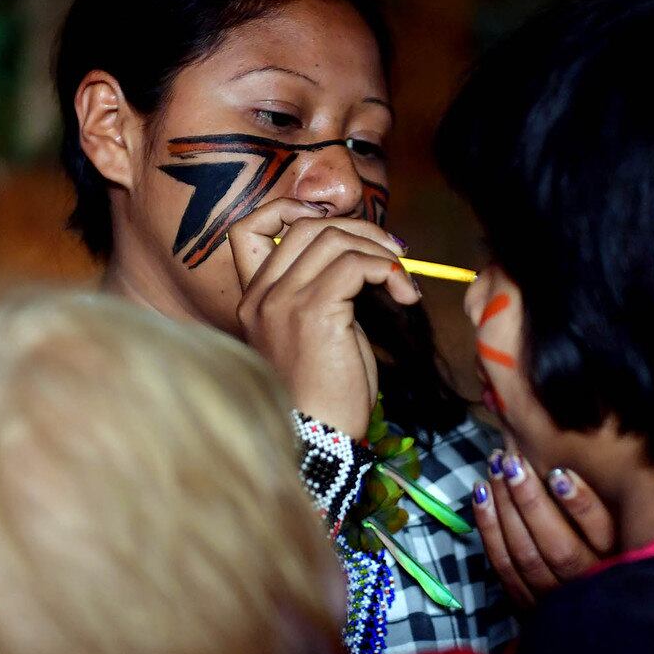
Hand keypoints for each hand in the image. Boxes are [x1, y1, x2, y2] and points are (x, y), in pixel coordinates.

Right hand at [230, 198, 418, 438]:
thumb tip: (361, 262)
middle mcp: (261, 296)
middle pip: (305, 224)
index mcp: (253, 301)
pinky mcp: (313, 313)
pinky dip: (388, 271)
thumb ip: (323, 295)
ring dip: (379, 250)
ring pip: (333, 238)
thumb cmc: (325, 399)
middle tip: (393, 254)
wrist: (319, 443)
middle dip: (357, 229)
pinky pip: (356, 264)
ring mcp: (282, 302)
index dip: (290, 210)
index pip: (249, 228)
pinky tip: (404, 296)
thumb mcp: (317, 337)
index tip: (337, 226)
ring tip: (401, 281)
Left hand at [471, 444, 614, 606]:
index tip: (559, 473)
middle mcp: (586, 584)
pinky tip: (481, 494)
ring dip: (505, 508)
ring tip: (495, 469)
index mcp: (618, 564)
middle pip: (557, 546)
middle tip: (512, 461)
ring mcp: (553, 599)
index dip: (581, 504)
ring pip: (524, 554)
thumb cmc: (601, 555)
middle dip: (530, 501)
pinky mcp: (526, 604)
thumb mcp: (618, 533)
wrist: (584, 615)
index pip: (602, 534)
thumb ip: (601, 507)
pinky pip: (502, 565)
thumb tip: (567, 468)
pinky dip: (488, 528)